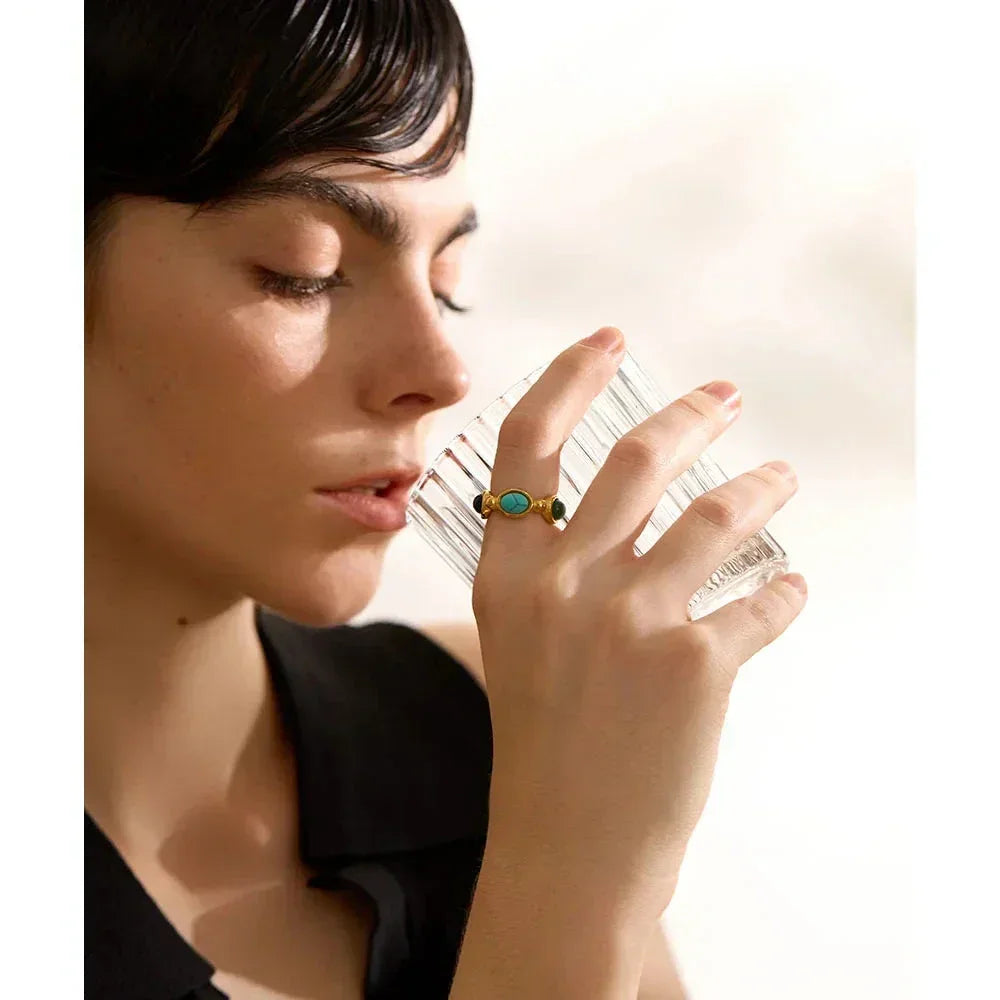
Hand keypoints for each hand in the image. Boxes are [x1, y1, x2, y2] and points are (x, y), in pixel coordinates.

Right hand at [471, 326, 807, 929]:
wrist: (564, 847)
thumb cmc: (540, 742)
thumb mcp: (518, 639)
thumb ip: (550, 568)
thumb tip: (622, 508)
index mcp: (508, 573)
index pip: (529, 444)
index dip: (570, 378)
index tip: (611, 340)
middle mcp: (564, 582)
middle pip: (637, 458)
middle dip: (690, 415)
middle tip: (724, 397)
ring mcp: (631, 619)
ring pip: (719, 514)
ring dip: (762, 488)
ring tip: (781, 479)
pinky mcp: (696, 663)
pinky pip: (764, 602)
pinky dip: (785, 593)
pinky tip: (790, 591)